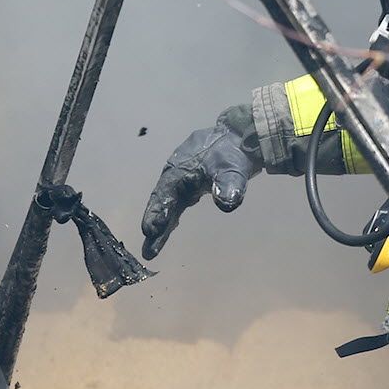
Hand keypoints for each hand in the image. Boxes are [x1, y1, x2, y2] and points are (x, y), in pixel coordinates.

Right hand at [139, 120, 259, 259]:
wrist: (240, 137)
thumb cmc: (232, 153)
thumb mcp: (232, 169)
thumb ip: (229, 185)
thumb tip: (226, 203)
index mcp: (180, 170)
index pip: (165, 195)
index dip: (157, 213)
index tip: (150, 231)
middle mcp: (175, 175)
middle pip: (162, 202)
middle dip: (155, 225)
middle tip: (148, 251)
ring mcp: (181, 179)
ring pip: (167, 203)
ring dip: (161, 224)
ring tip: (152, 248)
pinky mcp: (189, 183)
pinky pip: (176, 201)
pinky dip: (170, 215)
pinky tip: (167, 228)